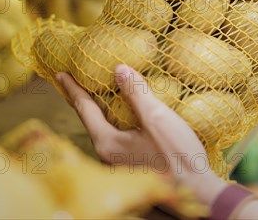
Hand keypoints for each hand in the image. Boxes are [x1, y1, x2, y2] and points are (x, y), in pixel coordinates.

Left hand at [55, 65, 226, 205]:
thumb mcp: (156, 117)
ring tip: (99, 93)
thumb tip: (118, 68)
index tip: (60, 73)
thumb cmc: (177, 154)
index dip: (73, 89)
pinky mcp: (132, 164)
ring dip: (100, 110)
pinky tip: (125, 114)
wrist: (196, 188)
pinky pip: (116, 136)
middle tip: (75, 81)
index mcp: (107, 142)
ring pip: (104, 128)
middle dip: (82, 100)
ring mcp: (119, 162)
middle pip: (90, 120)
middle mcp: (107, 154)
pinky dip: (114, 120)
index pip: (84, 109)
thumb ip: (136, 92)